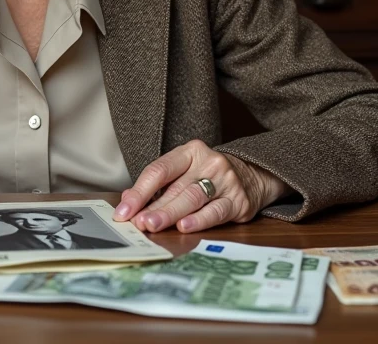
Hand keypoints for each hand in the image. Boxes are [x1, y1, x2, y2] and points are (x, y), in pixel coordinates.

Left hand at [113, 140, 288, 234]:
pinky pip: (216, 211)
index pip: (159, 170)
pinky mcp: (238, 201)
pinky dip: (199, 220)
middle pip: (175, 187)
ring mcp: (226, 181)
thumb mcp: (185, 172)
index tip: (124, 210)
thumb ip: (158, 186)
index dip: (139, 191)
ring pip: (193, 198)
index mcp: (190, 152)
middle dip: (153, 207)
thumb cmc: (209, 176)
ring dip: (170, 213)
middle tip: (137, 222)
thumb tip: (128, 200)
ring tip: (152, 225)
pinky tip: (184, 226)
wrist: (254, 175)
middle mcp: (209, 163)